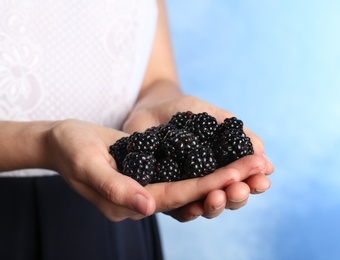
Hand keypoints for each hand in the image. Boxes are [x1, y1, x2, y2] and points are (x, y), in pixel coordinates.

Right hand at [44, 119, 271, 222]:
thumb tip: (148, 206)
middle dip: (230, 180)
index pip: (181, 195)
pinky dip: (209, 164)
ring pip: (195, 184)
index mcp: (133, 202)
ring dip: (226, 174)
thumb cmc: (70, 149)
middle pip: (195, 193)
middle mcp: (147, 198)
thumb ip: (115, 187)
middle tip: (262, 166)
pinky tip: (230, 155)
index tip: (244, 171)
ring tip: (256, 162)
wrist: (63, 141)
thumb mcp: (88, 164)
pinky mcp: (154, 171)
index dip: (214, 183)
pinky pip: (186, 171)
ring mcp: (152, 185)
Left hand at [123, 94, 273, 221]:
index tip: (262, 180)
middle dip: (237, 196)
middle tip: (239, 189)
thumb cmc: (186, 112)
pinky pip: (177, 210)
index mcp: (224, 166)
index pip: (244, 181)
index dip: (255, 183)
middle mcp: (208, 183)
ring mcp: (187, 191)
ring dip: (216, 206)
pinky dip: (188, 211)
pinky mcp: (163, 195)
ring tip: (218, 196)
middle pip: (229, 199)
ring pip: (206, 208)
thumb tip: (262, 153)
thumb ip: (236, 133)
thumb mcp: (214, 117)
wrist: (151, 107)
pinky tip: (195, 207)